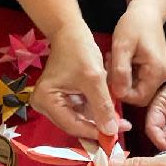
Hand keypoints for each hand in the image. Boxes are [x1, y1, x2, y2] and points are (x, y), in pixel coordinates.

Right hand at [31, 21, 126, 138]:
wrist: (71, 31)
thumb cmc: (79, 51)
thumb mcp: (94, 79)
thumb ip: (102, 106)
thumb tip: (111, 131)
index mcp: (46, 100)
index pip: (72, 125)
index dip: (95, 131)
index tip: (116, 134)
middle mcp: (44, 105)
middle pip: (75, 124)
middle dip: (98, 125)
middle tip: (121, 126)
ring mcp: (52, 102)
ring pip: (80, 118)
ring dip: (99, 118)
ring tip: (120, 118)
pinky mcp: (62, 98)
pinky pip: (80, 110)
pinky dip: (95, 109)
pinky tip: (111, 108)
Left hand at [108, 0, 165, 106]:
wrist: (147, 12)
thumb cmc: (134, 25)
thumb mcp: (122, 47)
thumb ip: (120, 71)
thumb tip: (118, 94)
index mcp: (157, 71)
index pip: (139, 98)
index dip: (121, 92)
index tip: (109, 76)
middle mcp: (164, 75)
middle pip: (139, 95)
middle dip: (121, 85)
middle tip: (110, 66)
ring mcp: (162, 73)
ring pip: (138, 88)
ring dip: (123, 79)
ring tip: (115, 60)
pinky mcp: (158, 70)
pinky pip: (141, 81)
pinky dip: (128, 74)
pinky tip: (122, 60)